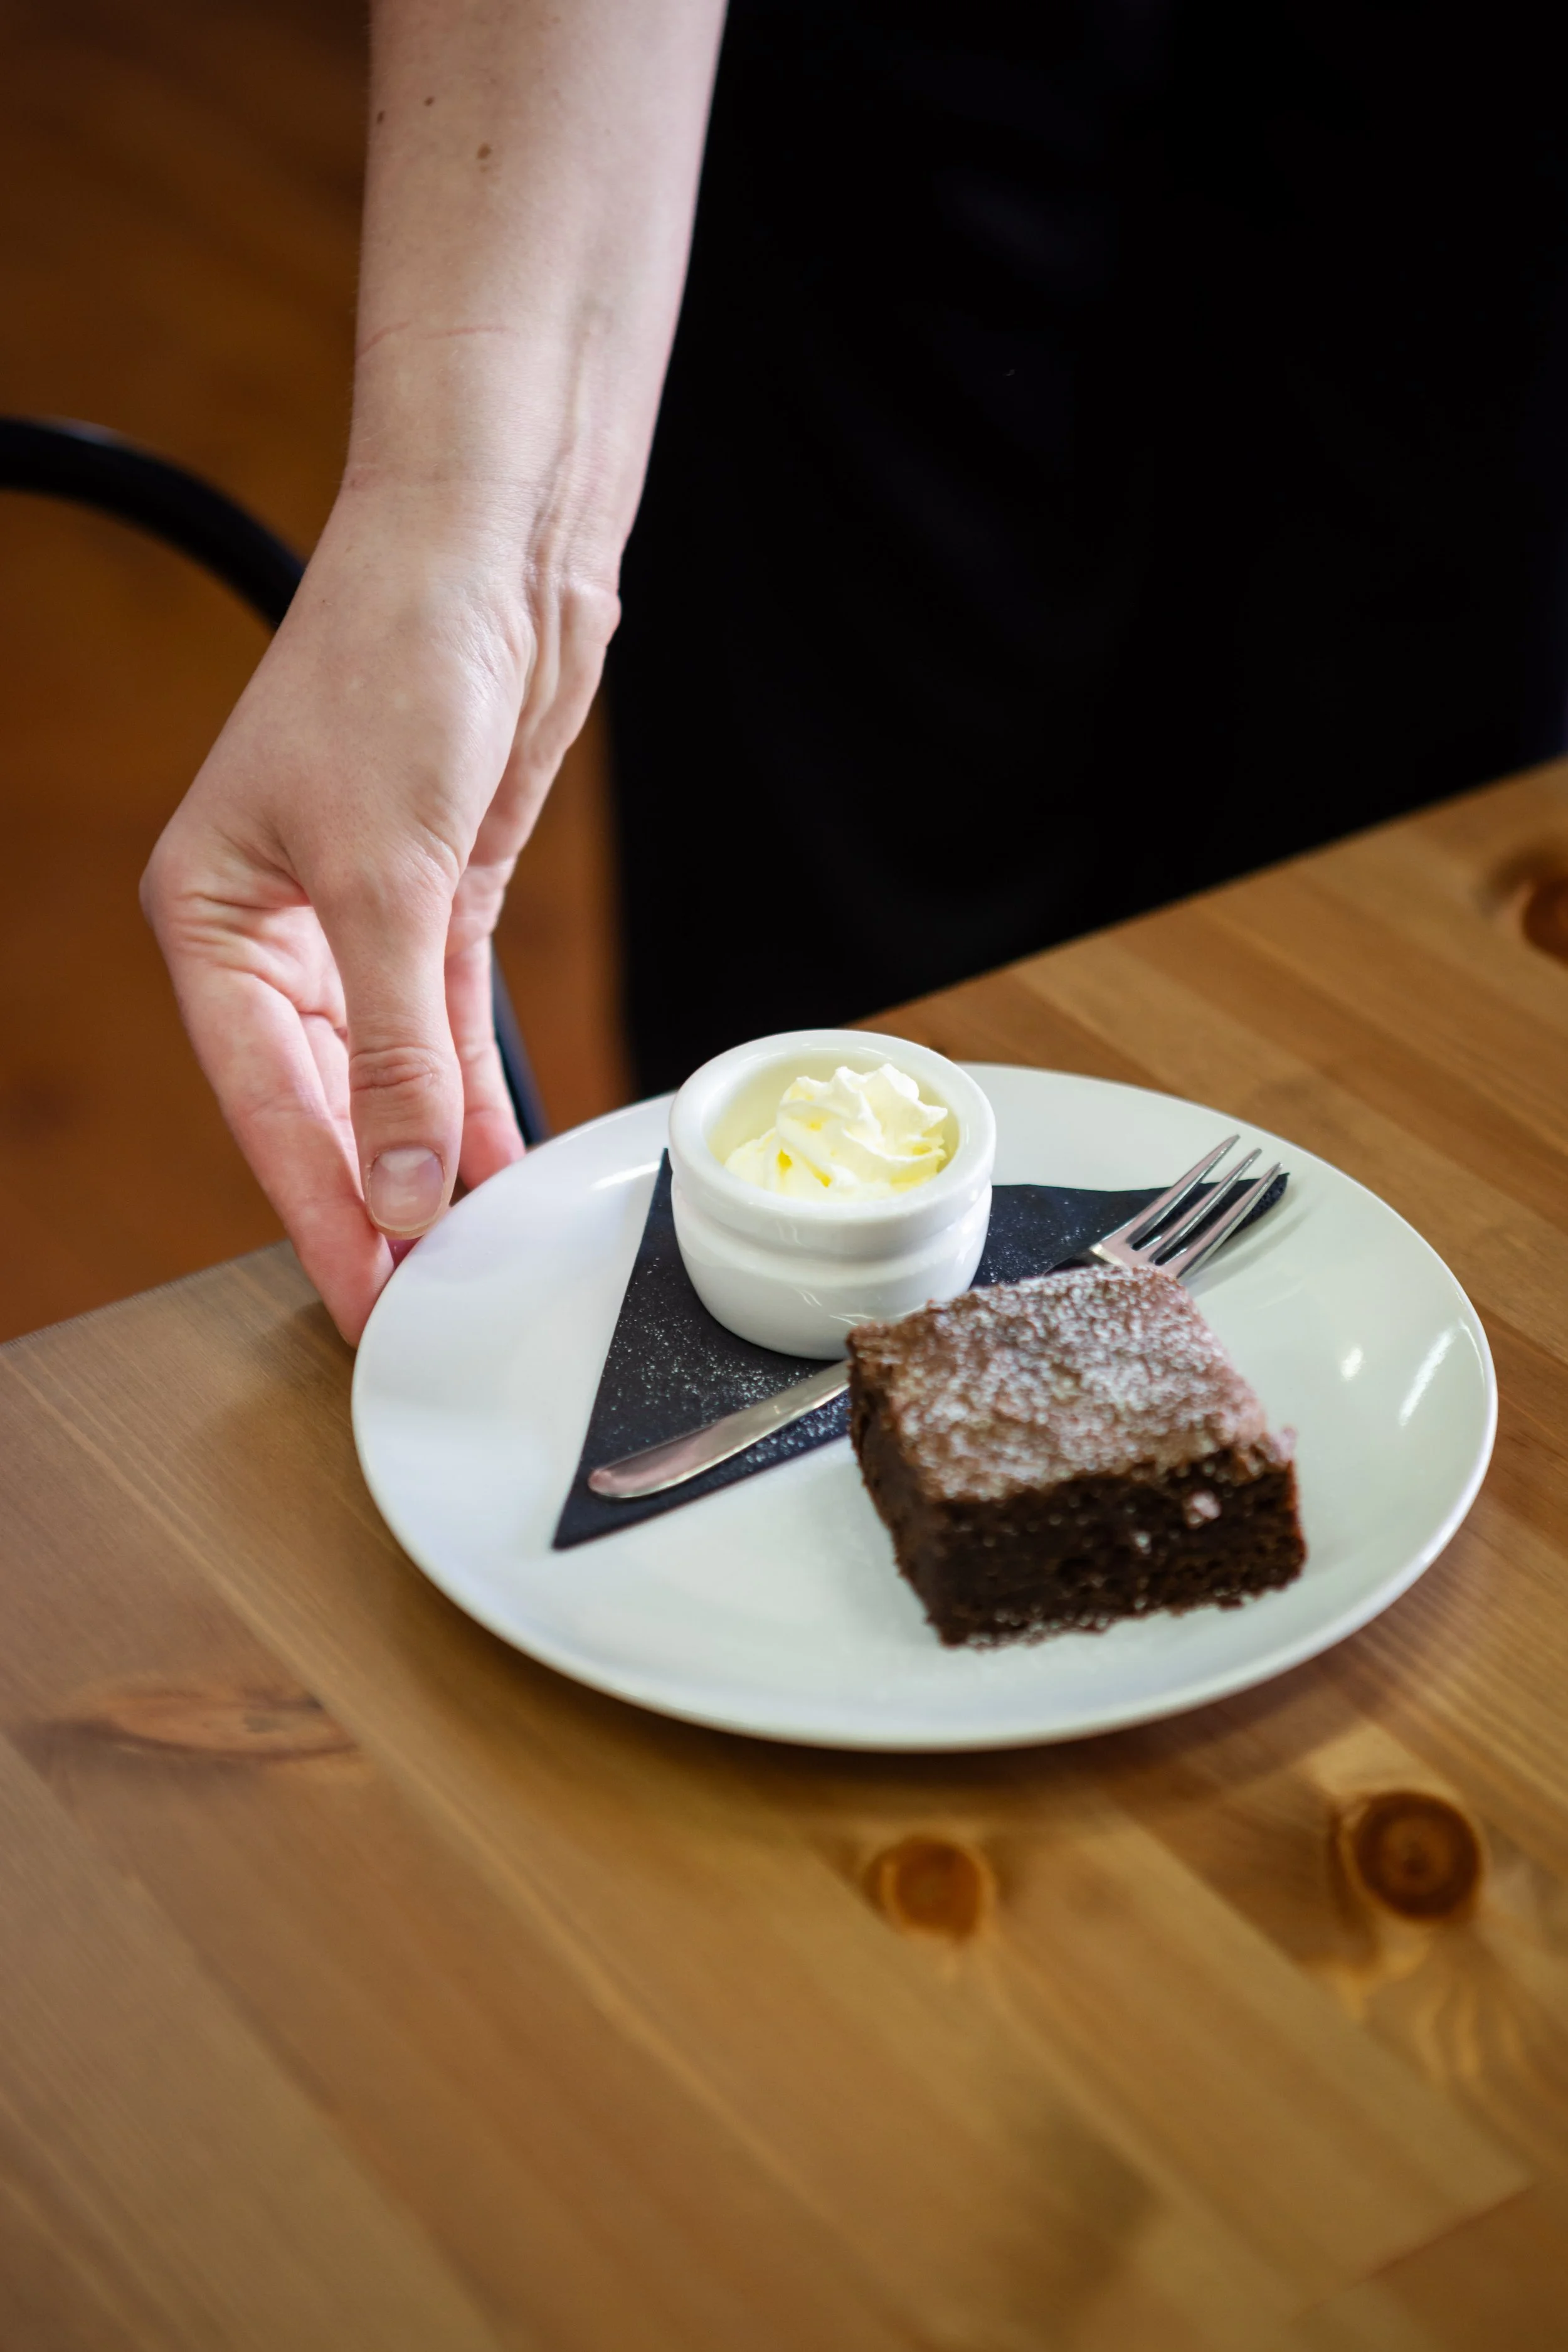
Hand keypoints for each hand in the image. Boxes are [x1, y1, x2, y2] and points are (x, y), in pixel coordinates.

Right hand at [142, 486, 615, 1341]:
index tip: (359, 1296)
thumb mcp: (386, 879)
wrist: (489, 560)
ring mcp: (356, 920)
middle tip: (411, 1303)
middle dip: (367, 1200)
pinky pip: (442, 1031)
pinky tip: (487, 1168)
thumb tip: (398, 1186)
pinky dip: (466, 1097)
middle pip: (318, 1101)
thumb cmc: (395, 671)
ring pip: (382, 1076)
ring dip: (419, 1163)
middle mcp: (273, 928)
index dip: (316, 1206)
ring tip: (455, 1258)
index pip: (262, 1099)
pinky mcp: (434, 903)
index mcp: (208, 916)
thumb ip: (392, 1047)